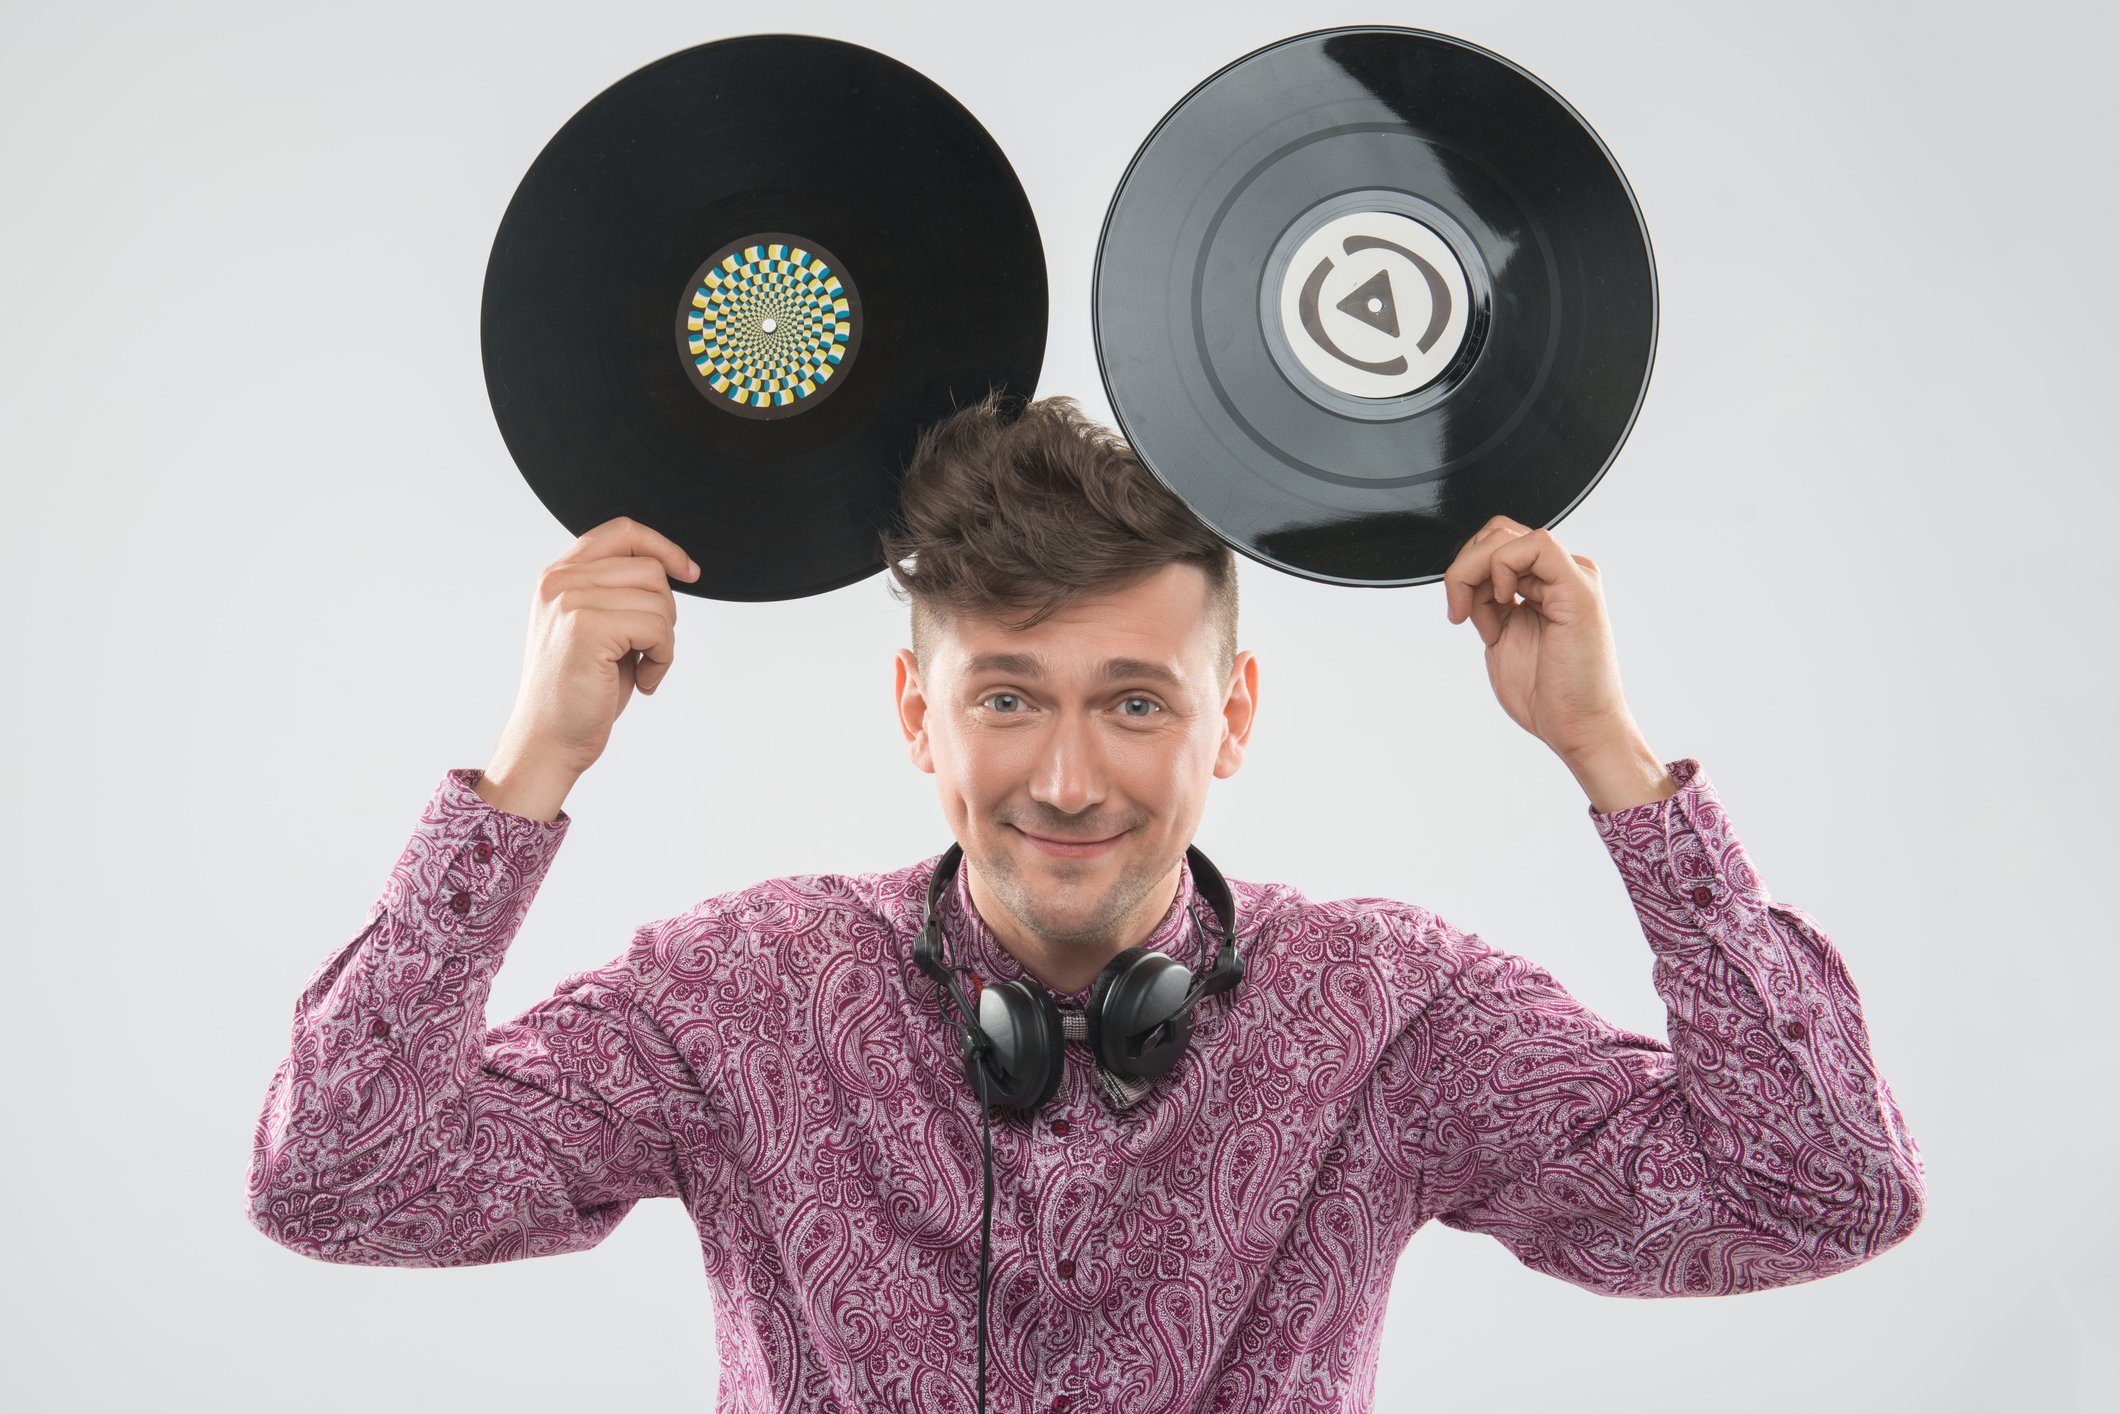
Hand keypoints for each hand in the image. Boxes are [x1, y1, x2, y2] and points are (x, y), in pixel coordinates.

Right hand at [493, 516, 700, 779]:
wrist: (549, 740)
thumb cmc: (581, 691)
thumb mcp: (597, 628)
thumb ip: (618, 592)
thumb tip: (672, 567)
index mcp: (559, 576)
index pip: (622, 531)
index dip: (663, 547)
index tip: (690, 573)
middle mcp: (559, 581)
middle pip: (650, 568)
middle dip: (666, 612)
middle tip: (648, 650)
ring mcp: (570, 601)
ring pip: (659, 599)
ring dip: (665, 640)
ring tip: (643, 668)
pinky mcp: (586, 627)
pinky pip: (658, 628)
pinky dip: (663, 658)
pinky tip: (644, 681)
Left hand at [1441, 515, 1638, 762]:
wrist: (1578, 727)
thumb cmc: (1548, 693)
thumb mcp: (1501, 636)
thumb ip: (1488, 603)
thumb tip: (1467, 579)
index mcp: (1545, 584)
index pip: (1495, 545)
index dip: (1466, 572)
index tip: (1462, 615)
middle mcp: (1560, 574)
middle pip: (1496, 533)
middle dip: (1464, 569)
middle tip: (1462, 612)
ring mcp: (1572, 576)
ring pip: (1506, 535)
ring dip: (1474, 572)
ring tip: (1483, 618)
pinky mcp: (1578, 586)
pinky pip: (1536, 545)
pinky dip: (1502, 567)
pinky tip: (1504, 602)